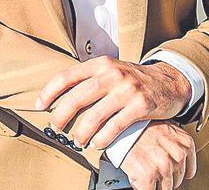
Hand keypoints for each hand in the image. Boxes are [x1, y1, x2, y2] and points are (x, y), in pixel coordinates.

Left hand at [36, 56, 191, 148]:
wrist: (169, 81)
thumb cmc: (132, 79)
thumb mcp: (110, 70)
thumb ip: (88, 79)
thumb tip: (58, 97)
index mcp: (100, 64)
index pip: (66, 76)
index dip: (49, 91)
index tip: (40, 105)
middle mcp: (112, 74)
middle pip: (77, 97)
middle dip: (62, 115)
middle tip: (56, 126)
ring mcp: (127, 89)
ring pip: (95, 114)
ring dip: (82, 131)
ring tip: (78, 140)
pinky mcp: (141, 105)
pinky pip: (116, 125)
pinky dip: (103, 137)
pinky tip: (97, 144)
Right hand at [120, 121, 196, 188]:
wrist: (116, 121)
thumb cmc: (135, 122)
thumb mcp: (163, 127)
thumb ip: (173, 144)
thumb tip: (174, 159)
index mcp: (185, 144)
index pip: (187, 172)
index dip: (173, 172)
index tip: (164, 169)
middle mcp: (177, 155)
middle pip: (176, 180)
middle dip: (162, 176)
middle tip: (148, 165)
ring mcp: (163, 166)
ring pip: (165, 188)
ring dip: (153, 182)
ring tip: (141, 168)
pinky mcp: (148, 176)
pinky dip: (142, 187)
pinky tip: (136, 176)